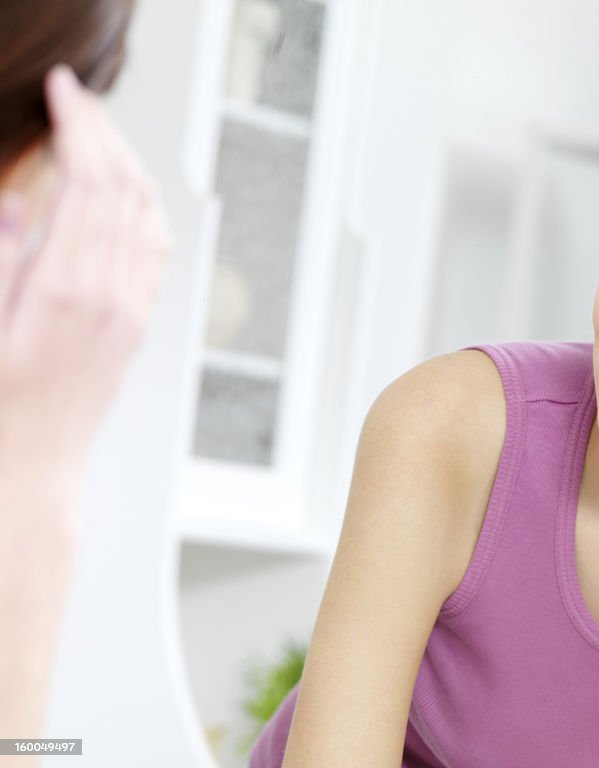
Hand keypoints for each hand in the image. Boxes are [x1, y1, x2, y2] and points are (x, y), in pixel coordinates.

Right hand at [0, 64, 169, 493]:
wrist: (35, 463)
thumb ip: (1, 262)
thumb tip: (17, 207)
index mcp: (68, 288)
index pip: (90, 184)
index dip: (80, 128)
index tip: (63, 90)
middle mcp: (113, 294)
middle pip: (125, 190)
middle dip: (105, 133)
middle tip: (78, 96)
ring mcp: (132, 310)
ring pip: (147, 216)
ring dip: (128, 164)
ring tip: (99, 131)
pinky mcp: (137, 323)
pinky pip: (156, 250)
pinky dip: (144, 207)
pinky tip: (127, 192)